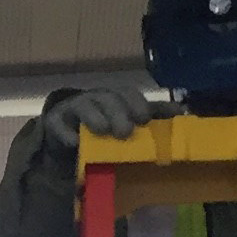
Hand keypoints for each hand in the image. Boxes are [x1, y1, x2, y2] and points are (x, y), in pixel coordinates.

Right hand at [38, 86, 160, 148]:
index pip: (127, 93)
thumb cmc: (106, 126)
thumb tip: (182, 112)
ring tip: (103, 131)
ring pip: (83, 105)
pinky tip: (75, 143)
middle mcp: (96, 98)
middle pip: (107, 98)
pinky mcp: (54, 122)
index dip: (136, 103)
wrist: (70, 138)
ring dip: (94, 117)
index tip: (144, 119)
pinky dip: (66, 133)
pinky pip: (57, 124)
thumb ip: (153, 115)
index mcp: (116, 97)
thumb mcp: (130, 120)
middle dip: (118, 112)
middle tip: (125, 132)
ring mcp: (73, 108)